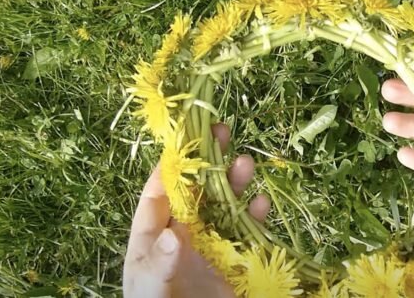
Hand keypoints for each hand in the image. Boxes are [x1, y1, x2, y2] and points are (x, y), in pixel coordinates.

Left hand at [123, 124, 270, 297]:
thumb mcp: (153, 289)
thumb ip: (160, 264)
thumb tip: (175, 236)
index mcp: (152, 238)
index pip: (156, 196)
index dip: (169, 167)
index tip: (182, 141)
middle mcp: (182, 235)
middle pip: (195, 191)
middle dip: (208, 163)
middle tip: (221, 131)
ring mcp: (210, 245)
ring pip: (223, 205)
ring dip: (234, 183)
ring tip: (245, 162)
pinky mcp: (235, 258)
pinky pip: (246, 230)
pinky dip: (254, 214)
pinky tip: (260, 201)